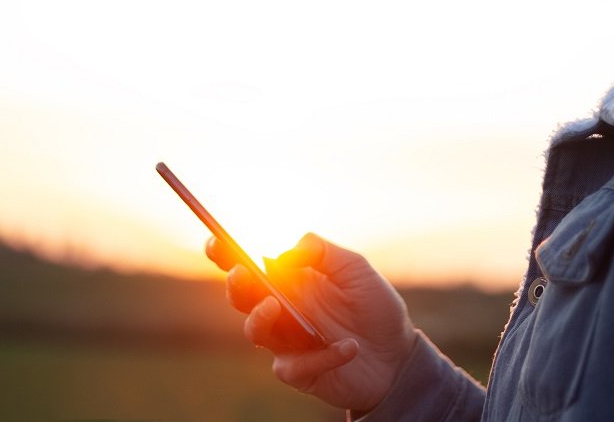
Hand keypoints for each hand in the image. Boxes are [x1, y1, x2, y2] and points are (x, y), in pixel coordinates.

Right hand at [206, 232, 416, 413]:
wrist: (399, 355)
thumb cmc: (376, 308)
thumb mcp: (355, 269)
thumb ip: (321, 251)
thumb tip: (282, 253)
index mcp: (291, 281)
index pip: (249, 265)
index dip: (225, 254)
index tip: (214, 240)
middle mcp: (283, 310)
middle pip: (242, 297)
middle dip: (236, 285)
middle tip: (243, 273)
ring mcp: (288, 342)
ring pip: (254, 332)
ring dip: (259, 318)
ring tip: (276, 305)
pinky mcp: (300, 372)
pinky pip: (292, 366)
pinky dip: (320, 356)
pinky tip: (348, 347)